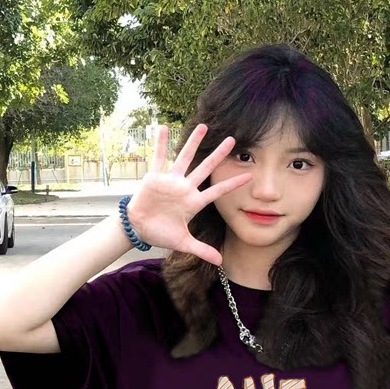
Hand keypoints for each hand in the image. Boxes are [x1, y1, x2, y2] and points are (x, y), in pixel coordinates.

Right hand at [124, 123, 251, 263]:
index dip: (233, 184)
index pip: (218, 192)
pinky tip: (164, 128)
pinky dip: (161, 143)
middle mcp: (185, 188)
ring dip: (193, 142)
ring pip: (185, 157)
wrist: (140, 228)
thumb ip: (202, 250)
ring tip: (203, 126)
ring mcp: (171, 180)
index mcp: (194, 202)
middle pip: (205, 168)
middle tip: (232, 140)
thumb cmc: (162, 233)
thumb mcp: (183, 243)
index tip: (249, 175)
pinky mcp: (155, 177)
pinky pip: (159, 157)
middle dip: (218, 155)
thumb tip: (221, 263)